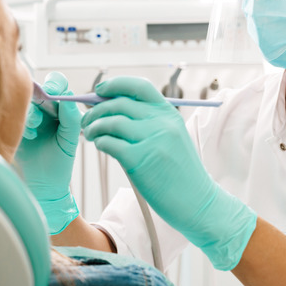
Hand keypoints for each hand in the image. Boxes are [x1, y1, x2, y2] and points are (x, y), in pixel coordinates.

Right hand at [16, 72, 82, 234]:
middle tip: (45, 99)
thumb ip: (71, 118)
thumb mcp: (70, 140)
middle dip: (42, 93)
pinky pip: (14, 116)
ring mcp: (27, 116)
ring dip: (32, 111)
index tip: (55, 92)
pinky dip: (23, 122)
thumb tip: (68, 97)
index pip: (58, 84)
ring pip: (25, 102)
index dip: (56, 84)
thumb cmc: (60, 161)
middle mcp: (43, 108)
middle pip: (39, 87)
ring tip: (36, 127)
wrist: (44, 184)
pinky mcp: (14, 126)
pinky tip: (29, 136)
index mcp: (60, 108)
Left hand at [81, 76, 256, 270]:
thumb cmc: (181, 173)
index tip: (100, 89)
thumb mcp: (172, 138)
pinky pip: (110, 143)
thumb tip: (112, 110)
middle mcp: (161, 123)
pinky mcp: (140, 160)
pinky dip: (100, 142)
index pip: (139, 86)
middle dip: (96, 109)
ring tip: (92, 135)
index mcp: (169, 114)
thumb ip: (149, 123)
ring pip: (111, 122)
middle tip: (88, 119)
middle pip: (119, 103)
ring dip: (94, 127)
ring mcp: (151, 140)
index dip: (115, 84)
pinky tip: (101, 146)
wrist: (197, 201)